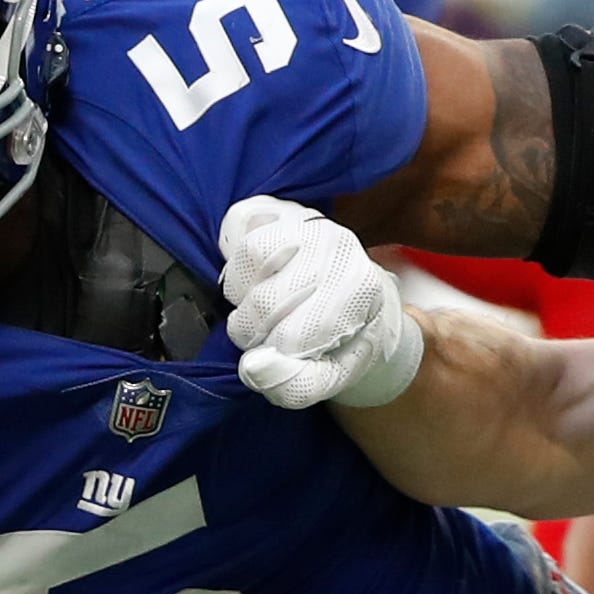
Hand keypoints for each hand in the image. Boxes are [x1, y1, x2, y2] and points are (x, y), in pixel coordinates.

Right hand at [219, 197, 422, 410]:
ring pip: (244, 266)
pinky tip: (253, 277)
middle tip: (270, 334)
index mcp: (360, 287)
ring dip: (240, 298)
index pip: (290, 338)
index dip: (277, 360)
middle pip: (261, 305)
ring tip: (260, 306)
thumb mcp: (330, 375)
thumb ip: (294, 385)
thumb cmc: (342, 338)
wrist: (356, 297)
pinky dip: (234, 260)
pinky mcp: (277, 208)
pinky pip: (235, 230)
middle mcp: (336, 244)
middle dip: (253, 333)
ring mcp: (305, 221)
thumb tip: (251, 367)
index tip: (289, 357)